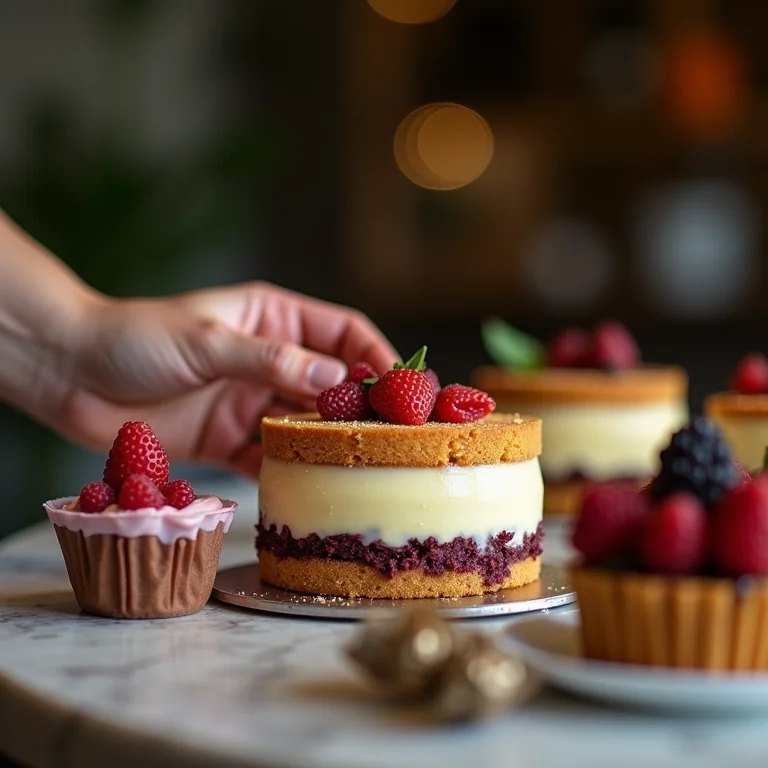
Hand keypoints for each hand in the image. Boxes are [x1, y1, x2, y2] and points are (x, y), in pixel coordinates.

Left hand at [59, 283, 397, 476]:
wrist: (72, 375)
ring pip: (306, 423)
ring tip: (362, 464)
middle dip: (363, 406)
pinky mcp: (227, 440)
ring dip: (329, 442)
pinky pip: (270, 458)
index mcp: (272, 319)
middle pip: (333, 383)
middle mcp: (270, 361)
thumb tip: (337, 383)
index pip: (343, 332)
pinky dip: (289, 471)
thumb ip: (273, 360)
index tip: (405, 385)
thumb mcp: (208, 340)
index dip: (377, 355)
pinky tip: (310, 486)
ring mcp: (251, 402)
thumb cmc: (137, 339)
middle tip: (396, 434)